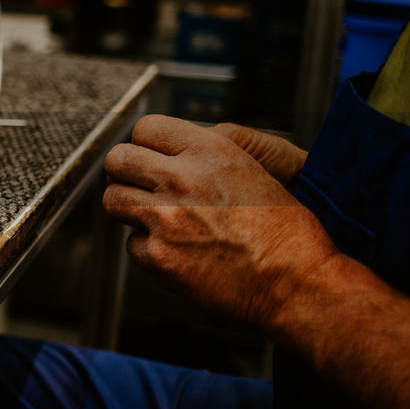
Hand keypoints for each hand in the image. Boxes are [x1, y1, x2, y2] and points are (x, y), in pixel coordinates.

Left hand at [102, 115, 336, 327]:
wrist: (296, 280)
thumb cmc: (284, 232)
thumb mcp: (252, 170)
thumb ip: (205, 158)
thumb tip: (167, 154)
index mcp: (209, 151)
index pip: (146, 128)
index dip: (146, 144)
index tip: (150, 158)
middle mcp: (182, 178)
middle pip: (118, 159)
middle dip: (125, 172)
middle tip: (139, 186)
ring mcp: (164, 218)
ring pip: (113, 199)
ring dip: (127, 207)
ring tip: (153, 218)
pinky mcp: (158, 255)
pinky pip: (132, 244)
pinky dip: (149, 250)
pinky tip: (178, 252)